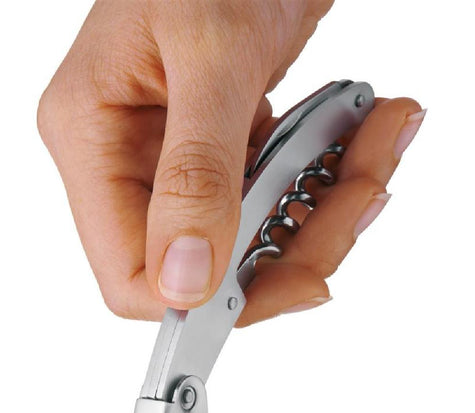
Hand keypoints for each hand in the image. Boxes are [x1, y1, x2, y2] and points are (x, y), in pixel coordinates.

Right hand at [38, 0, 424, 323]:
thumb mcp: (211, 52)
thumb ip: (196, 170)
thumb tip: (184, 280)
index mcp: (95, 141)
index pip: (132, 276)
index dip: (212, 298)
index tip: (295, 279)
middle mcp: (133, 159)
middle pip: (213, 265)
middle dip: (303, 241)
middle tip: (363, 192)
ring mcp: (183, 156)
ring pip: (259, 235)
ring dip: (333, 202)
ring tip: (380, 138)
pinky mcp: (229, 145)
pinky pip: (282, 191)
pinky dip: (334, 171)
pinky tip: (368, 128)